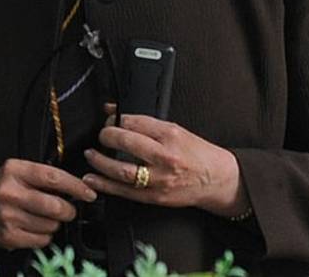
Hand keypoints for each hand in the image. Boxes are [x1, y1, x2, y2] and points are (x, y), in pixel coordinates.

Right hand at [0, 158, 96, 254]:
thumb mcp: (15, 172)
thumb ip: (41, 176)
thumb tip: (76, 189)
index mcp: (14, 170)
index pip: (53, 177)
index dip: (76, 187)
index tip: (89, 193)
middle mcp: (9, 192)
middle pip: (56, 206)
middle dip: (68, 210)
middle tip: (67, 209)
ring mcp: (8, 216)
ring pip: (51, 225)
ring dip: (54, 223)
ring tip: (42, 217)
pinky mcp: (8, 236)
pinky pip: (42, 240)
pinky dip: (44, 235)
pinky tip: (33, 227)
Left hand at [82, 106, 247, 216]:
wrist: (217, 179)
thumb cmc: (197, 153)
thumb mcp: (175, 130)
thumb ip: (144, 123)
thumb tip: (113, 111)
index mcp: (170, 135)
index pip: (134, 122)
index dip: (116, 120)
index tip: (110, 120)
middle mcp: (165, 157)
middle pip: (126, 143)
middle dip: (107, 136)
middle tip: (101, 135)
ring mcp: (159, 179)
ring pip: (121, 170)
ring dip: (99, 161)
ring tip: (91, 154)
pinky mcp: (154, 196)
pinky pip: (124, 191)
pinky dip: (104, 185)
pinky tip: (92, 178)